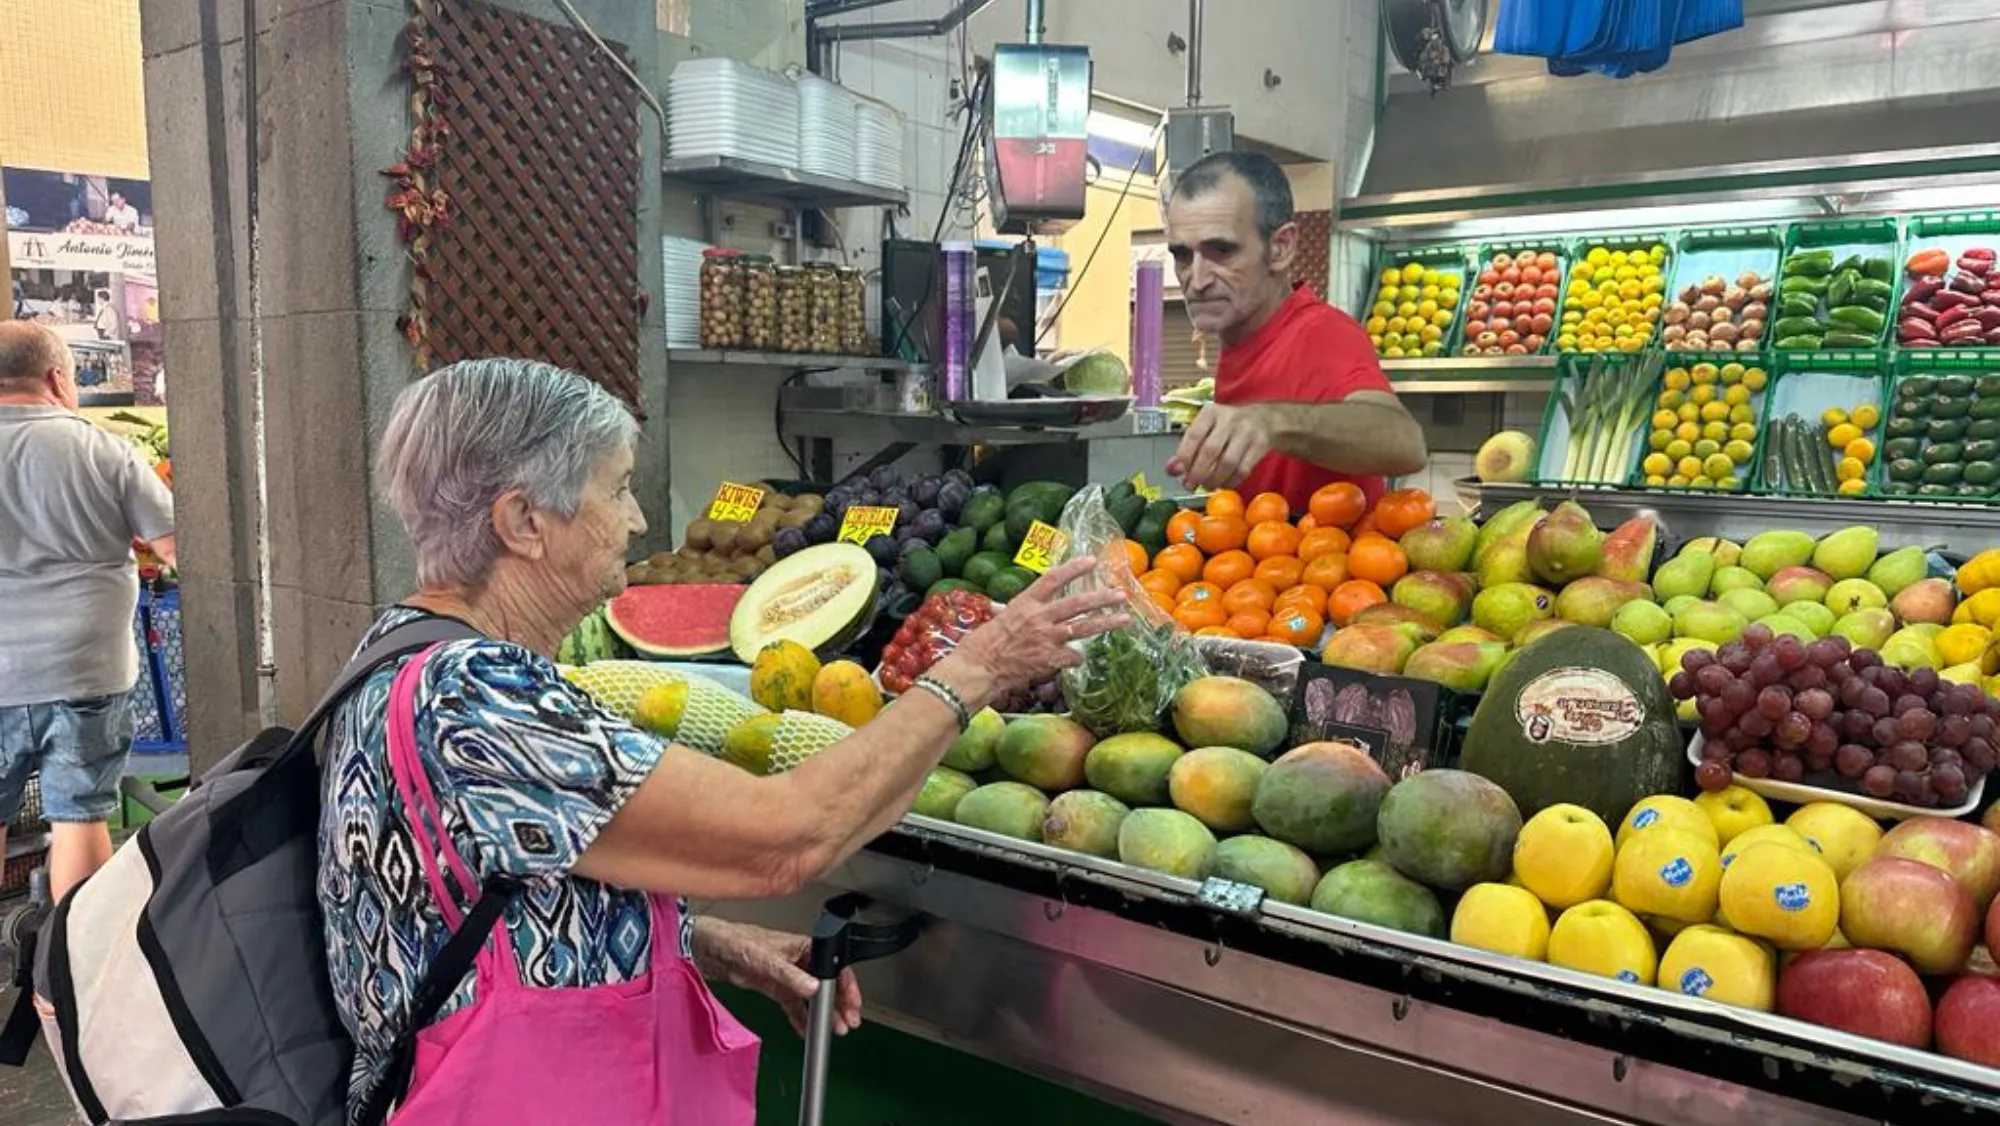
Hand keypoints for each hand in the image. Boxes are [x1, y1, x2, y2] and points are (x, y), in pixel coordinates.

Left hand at [692, 918, 861, 1037]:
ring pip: (812, 997)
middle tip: (847, 1022)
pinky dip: (801, 1018)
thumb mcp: (767, 959)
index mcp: (803, 946)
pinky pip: (793, 1006)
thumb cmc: (736, 940)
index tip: (852, 1003)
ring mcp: (787, 976)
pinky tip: (807, 1030)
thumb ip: (791, 975)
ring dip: (822, 1013)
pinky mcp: (774, 988)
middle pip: (826, 984)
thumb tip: (814, 988)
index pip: (833, 966)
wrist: (709, 949)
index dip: (845, 986)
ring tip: (832, 1029)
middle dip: (838, 1004)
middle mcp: (799, 961)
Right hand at [939, 556, 1130, 708]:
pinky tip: (1075, 658)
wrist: (980, 667)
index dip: (1074, 568)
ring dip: (1107, 623)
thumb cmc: (985, 642)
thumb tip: (1014, 603)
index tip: (1091, 561)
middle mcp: (1039, 617)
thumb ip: (1018, 609)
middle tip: (1121, 594)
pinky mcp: (1050, 659)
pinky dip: (1077, 657)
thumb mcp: (1002, 616)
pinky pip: (1074, 656)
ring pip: (1084, 628)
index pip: (1053, 579)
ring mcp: (1047, 638)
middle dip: (1102, 598)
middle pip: (1077, 603)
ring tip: (1125, 619)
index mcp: (1025, 602)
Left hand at [1165, 403, 1277, 491]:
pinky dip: (1230, 481)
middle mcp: (1229, 419)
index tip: (1176, 472)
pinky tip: (1223, 484)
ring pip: (1228, 462)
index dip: (1184, 456)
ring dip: (1214, 479)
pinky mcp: (1260, 445)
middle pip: (1211, 450)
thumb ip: (1188, 447)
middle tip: (1190, 484)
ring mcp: (1247, 432)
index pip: (1194, 435)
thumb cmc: (1228, 426)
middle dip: (1198, 472)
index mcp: (1211, 413)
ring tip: (1206, 485)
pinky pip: (1243, 469)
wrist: (1265, 419)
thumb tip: (1172, 469)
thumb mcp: (1206, 429)